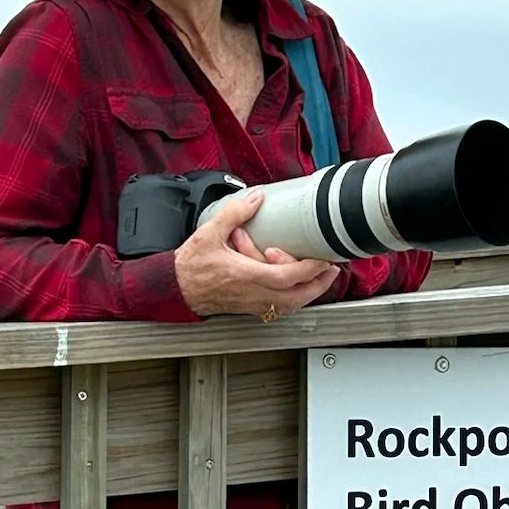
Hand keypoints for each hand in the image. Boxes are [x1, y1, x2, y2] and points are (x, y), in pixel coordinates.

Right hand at [173, 189, 338, 317]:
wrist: (177, 288)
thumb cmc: (191, 265)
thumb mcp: (210, 233)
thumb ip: (235, 214)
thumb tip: (256, 199)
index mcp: (246, 276)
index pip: (287, 277)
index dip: (309, 269)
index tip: (322, 258)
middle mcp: (253, 294)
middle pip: (297, 297)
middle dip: (319, 284)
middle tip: (331, 270)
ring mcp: (253, 304)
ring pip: (291, 306)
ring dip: (309, 293)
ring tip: (320, 278)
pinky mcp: (251, 309)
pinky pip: (280, 309)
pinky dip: (295, 300)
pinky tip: (299, 289)